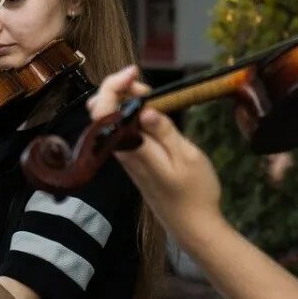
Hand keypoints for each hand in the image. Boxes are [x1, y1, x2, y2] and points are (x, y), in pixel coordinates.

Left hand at [88, 66, 222, 232]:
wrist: (193, 226)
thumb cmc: (195, 193)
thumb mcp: (188, 157)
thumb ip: (165, 132)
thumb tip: (146, 109)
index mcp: (133, 150)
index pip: (104, 113)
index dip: (113, 85)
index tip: (134, 72)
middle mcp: (122, 152)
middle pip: (102, 112)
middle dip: (117, 88)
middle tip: (144, 82)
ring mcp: (126, 156)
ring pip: (111, 120)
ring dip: (125, 99)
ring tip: (151, 93)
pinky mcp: (133, 160)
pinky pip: (122, 130)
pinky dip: (131, 113)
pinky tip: (150, 110)